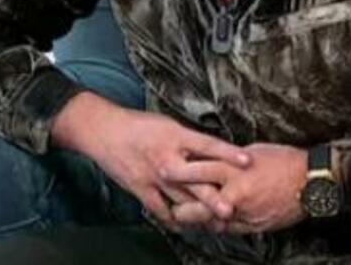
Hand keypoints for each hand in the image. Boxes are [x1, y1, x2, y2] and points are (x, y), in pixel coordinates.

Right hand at [51, 92, 250, 229]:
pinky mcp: (140, 188)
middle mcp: (166, 157)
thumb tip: (213, 151)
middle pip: (195, 180)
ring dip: (198, 212)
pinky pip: (160, 209)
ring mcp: (153, 176)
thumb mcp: (167, 125)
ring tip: (216, 223)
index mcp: (175, 136)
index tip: (247, 161)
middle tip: (230, 209)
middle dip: (213, 197)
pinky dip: (173, 218)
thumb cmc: (138, 125)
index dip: (228, 153)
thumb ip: (188, 141)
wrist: (104, 130)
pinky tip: (185, 225)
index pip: (208, 144)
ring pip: (180, 199)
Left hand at [162, 142, 307, 233]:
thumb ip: (231, 159)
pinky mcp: (255, 225)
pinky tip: (212, 224)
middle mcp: (237, 190)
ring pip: (214, 220)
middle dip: (183, 208)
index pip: (201, 169)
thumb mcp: (253, 151)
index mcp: (235, 167)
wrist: (312, 181)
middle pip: (201, 204)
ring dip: (200, 220)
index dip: (180, 172)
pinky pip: (231, 229)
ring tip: (185, 219)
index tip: (162, 171)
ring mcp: (246, 211)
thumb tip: (215, 159)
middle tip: (170, 208)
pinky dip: (220, 226)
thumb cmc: (284, 161)